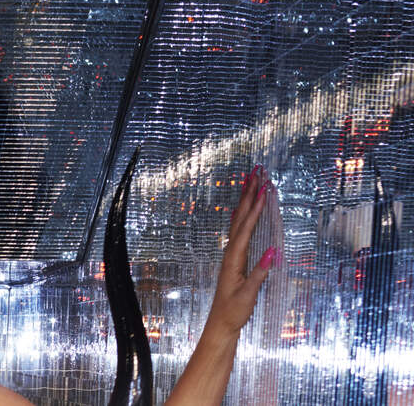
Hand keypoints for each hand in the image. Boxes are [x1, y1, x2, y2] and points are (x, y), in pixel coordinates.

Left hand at [205, 165, 277, 338]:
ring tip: (251, 181)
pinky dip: (245, 215)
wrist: (222, 322)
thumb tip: (272, 252)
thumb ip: (259, 273)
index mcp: (234, 258)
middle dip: (248, 194)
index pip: (246, 228)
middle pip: (240, 218)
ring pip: (239, 221)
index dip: (255, 208)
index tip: (263, 189)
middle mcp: (230, 252)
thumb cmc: (235, 311)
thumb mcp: (249, 294)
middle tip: (255, 173)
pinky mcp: (235, 259)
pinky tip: (246, 209)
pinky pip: (240, 231)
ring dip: (246, 201)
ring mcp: (232, 254)